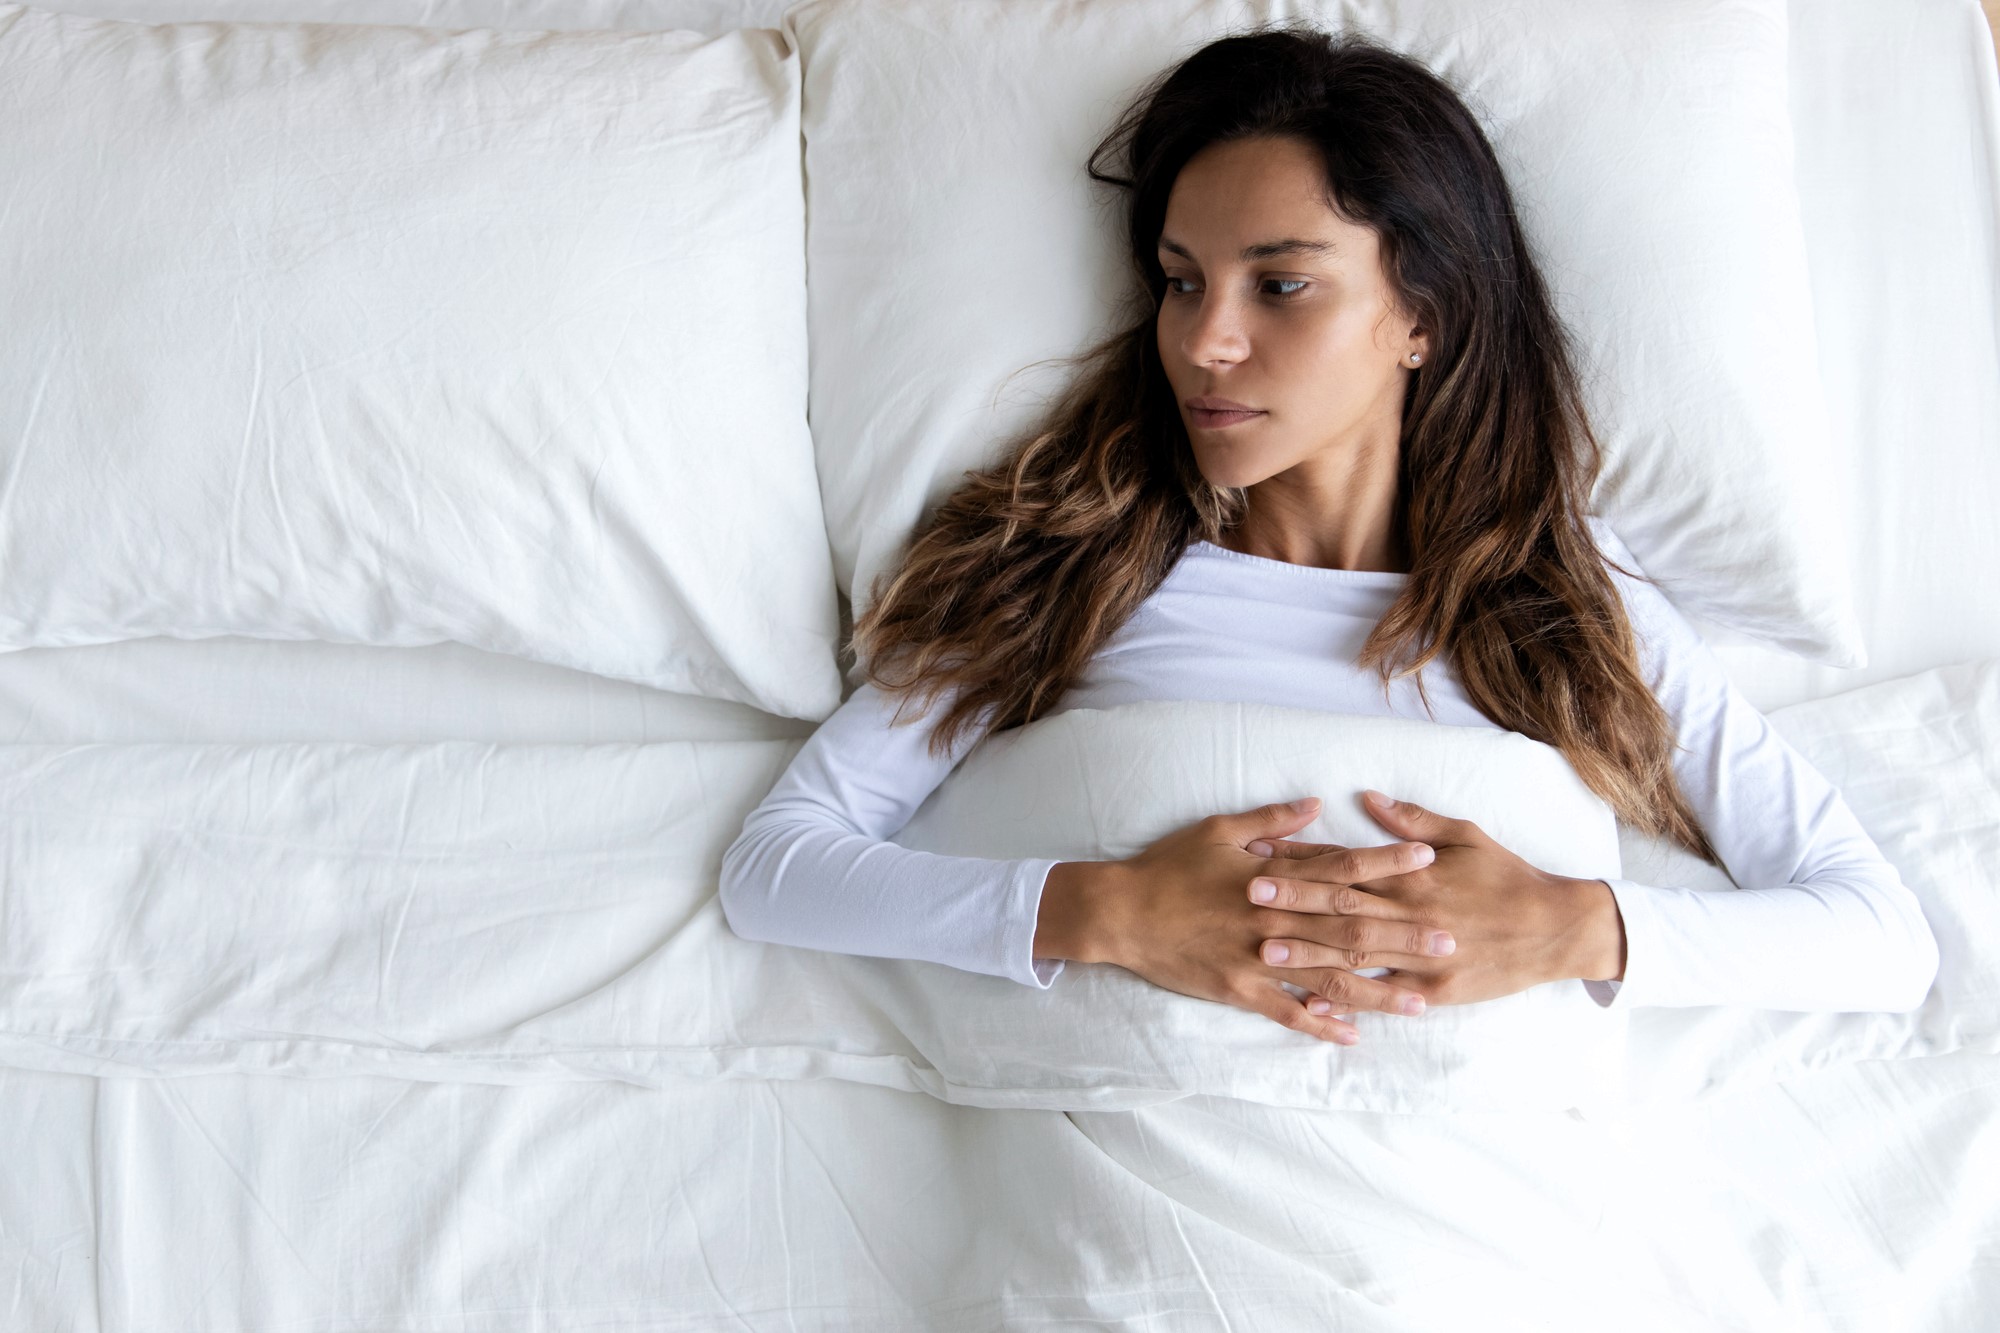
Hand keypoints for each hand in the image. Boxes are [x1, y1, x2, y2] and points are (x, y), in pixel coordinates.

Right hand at [1039, 796, 1439, 1044]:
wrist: (1119, 913)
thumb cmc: (1167, 866)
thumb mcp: (1216, 829)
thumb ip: (1270, 820)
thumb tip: (1315, 804)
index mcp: (1271, 876)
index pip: (1341, 868)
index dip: (1386, 863)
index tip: (1428, 857)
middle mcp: (1273, 920)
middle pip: (1350, 927)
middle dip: (1402, 934)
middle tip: (1450, 941)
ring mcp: (1258, 959)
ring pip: (1329, 977)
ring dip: (1378, 989)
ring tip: (1422, 1000)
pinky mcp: (1239, 990)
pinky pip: (1288, 1013)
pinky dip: (1321, 1024)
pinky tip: (1353, 1035)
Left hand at [1245, 790, 1625, 1014]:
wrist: (1555, 927)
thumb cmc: (1507, 876)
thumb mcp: (1464, 835)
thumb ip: (1413, 820)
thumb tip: (1369, 799)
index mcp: (1413, 875)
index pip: (1347, 863)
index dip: (1303, 858)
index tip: (1263, 851)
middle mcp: (1411, 913)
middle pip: (1342, 906)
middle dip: (1293, 899)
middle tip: (1247, 894)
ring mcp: (1421, 955)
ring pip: (1356, 954)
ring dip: (1308, 950)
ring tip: (1265, 947)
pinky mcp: (1434, 989)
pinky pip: (1385, 995)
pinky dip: (1349, 999)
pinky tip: (1313, 1000)